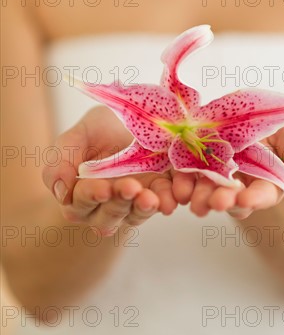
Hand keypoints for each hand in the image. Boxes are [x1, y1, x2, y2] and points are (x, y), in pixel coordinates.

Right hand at [43, 107, 176, 235]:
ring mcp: (133, 204)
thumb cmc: (101, 129)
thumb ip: (61, 160)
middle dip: (119, 203)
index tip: (103, 188)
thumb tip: (60, 192)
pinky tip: (171, 197)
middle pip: (108, 216)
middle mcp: (104, 206)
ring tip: (151, 198)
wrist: (136, 118)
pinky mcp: (158, 197)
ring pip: (135, 215)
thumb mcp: (79, 135)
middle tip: (131, 187)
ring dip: (143, 208)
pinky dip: (166, 201)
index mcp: (79, 194)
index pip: (80, 202)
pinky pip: (162, 205)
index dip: (90, 196)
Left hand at [172, 120, 283, 219]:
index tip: (244, 199)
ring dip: (201, 199)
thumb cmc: (272, 118)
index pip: (263, 195)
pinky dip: (183, 185)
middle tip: (216, 201)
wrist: (244, 105)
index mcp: (268, 180)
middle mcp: (242, 184)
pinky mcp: (196, 167)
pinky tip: (179, 186)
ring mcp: (218, 177)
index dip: (255, 200)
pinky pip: (188, 179)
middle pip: (234, 201)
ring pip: (209, 195)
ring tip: (194, 199)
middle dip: (225, 202)